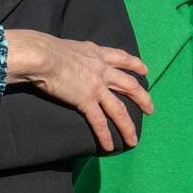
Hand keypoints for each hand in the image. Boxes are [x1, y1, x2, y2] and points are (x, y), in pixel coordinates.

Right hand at [5, 29, 151, 151]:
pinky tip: (110, 147)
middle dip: (142, 98)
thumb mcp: (69, 46)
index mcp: (96, 54)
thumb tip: (69, 56)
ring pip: (119, 109)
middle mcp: (102, 70)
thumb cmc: (46, 49)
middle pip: (129, 85)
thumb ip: (76, 54)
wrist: (42, 56)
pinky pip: (99, 121)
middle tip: (150, 109)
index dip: (135, 64)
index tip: (145, 71)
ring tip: (134, 139)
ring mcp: (96, 86)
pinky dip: (105, 135)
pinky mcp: (86, 100)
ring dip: (128, 126)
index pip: (122, 58)